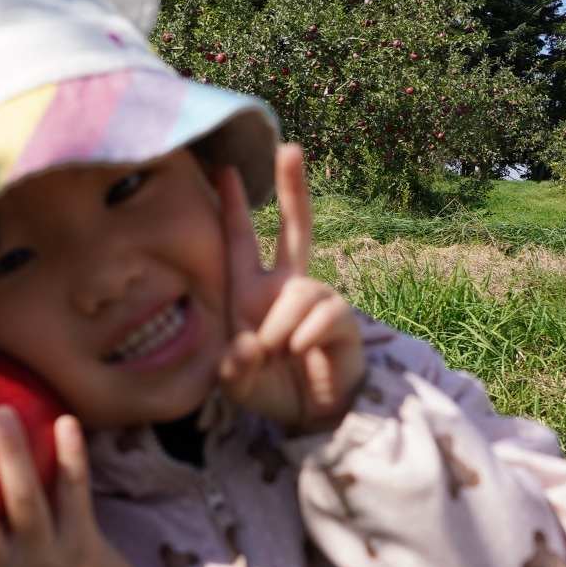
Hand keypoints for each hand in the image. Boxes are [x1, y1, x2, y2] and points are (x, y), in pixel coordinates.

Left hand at [214, 143, 364, 434]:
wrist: (311, 418)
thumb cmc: (269, 391)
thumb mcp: (236, 384)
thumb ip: (232, 368)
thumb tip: (249, 344)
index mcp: (251, 294)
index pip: (241, 242)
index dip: (234, 208)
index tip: (222, 169)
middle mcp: (285, 288)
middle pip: (296, 228)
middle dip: (293, 188)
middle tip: (290, 148)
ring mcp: (317, 301)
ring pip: (301, 290)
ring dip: (282, 325)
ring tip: (277, 352)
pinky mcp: (343, 320)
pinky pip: (326, 313)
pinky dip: (306, 334)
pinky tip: (300, 351)